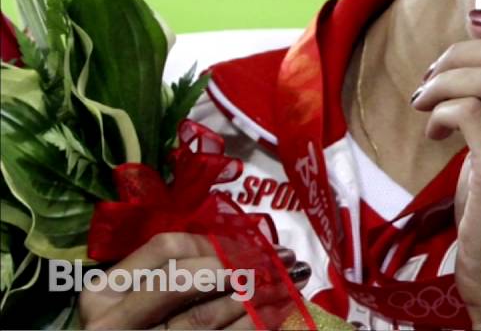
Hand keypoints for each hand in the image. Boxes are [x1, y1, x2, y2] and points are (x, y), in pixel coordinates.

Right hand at [78, 232, 300, 329]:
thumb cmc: (144, 322)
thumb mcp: (147, 291)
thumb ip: (184, 265)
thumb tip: (249, 243)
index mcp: (104, 292)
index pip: (166, 247)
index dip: (216, 243)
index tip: (258, 244)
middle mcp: (114, 322)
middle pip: (185, 282)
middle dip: (241, 266)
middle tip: (285, 259)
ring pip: (204, 316)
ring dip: (256, 296)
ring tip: (291, 282)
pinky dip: (252, 325)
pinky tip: (278, 312)